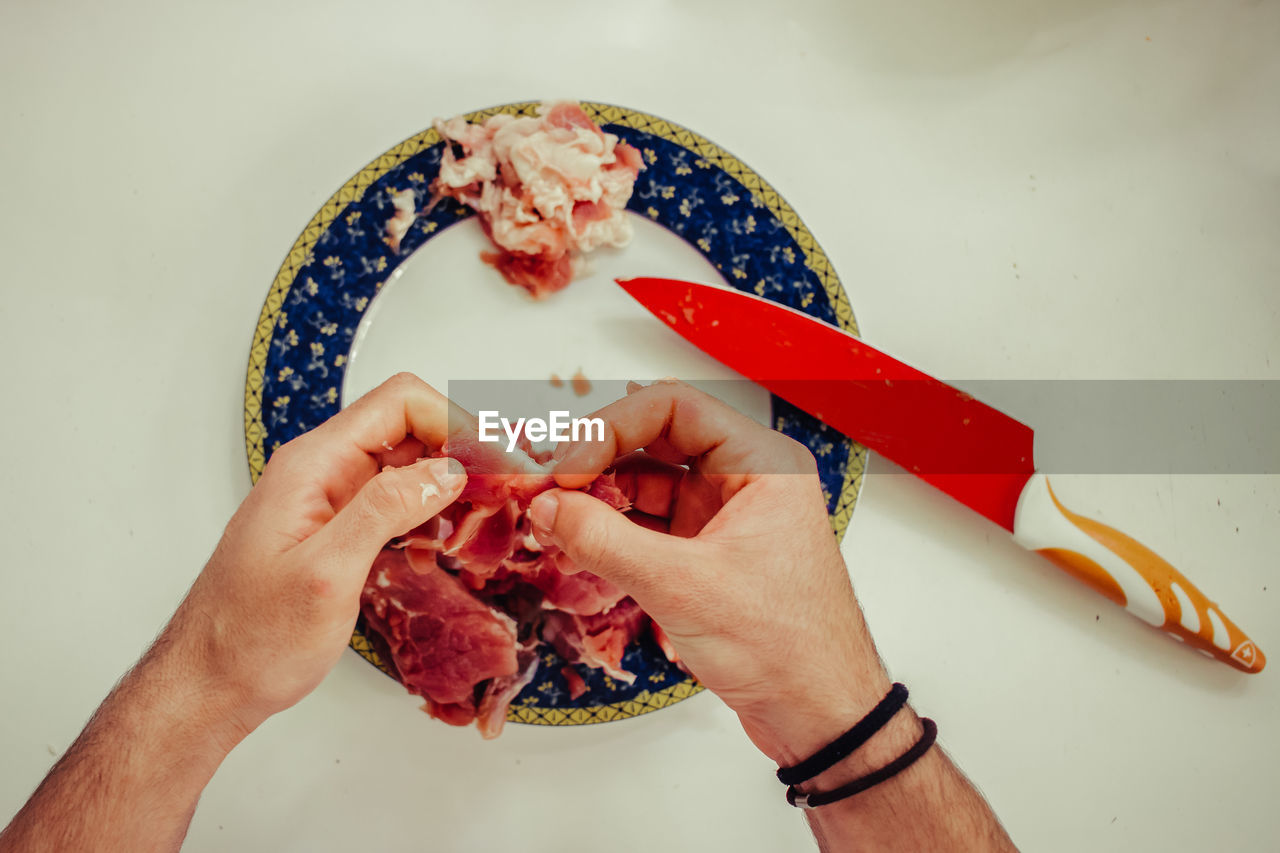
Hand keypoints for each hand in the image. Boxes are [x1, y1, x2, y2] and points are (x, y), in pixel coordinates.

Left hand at [163, 373, 466, 735]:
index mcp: (314, 466)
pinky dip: (430, 513)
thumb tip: (447, 469)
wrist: (209, 684)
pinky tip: (441, 544)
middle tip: (505, 491)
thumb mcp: (325, 574)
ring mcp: (331, 500)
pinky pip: (396, 501)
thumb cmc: (250, 638)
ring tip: (484, 517)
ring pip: (409, 464)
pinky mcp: (339, 530)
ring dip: (451, 484)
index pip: (400, 403)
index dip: (456, 423)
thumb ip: (384, 511)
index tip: (496, 461)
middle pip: (411, 427)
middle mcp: (324, 472)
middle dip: (463, 451)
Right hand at [529, 381, 892, 762]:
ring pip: (648, 485)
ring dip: (600, 500)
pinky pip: (651, 526)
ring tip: (553, 519)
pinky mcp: (711, 557)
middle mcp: (747, 481)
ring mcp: (727, 519)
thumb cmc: (787, 648)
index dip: (611, 427)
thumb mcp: (682, 586)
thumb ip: (605, 541)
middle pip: (656, 441)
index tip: (567, 465)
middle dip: (598, 462)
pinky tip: (577, 545)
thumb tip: (548, 506)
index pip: (674, 408)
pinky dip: (613, 534)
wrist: (820, 716)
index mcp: (763, 465)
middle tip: (548, 487)